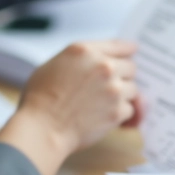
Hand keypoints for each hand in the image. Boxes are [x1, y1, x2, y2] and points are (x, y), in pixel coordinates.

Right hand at [0, 40, 139, 174]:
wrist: (43, 129)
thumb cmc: (41, 99)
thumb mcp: (54, 64)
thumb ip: (81, 58)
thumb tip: (97, 59)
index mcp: (85, 51)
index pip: (118, 45)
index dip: (127, 50)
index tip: (133, 51)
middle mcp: (103, 66)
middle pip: (130, 67)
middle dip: (122, 76)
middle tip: (110, 86)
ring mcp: (113, 89)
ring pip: (132, 89)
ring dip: (122, 96)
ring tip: (103, 103)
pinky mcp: (117, 111)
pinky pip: (129, 109)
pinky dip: (119, 114)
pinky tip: (104, 116)